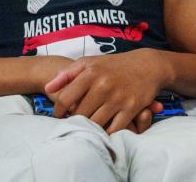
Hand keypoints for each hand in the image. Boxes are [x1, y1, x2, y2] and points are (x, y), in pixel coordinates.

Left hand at [44, 49, 164, 133]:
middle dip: (74, 121)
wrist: (147, 65)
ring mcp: (118, 97)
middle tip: (72, 123)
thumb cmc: (114, 65)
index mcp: (90, 73)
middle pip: (79, 114)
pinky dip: (107, 133)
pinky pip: (114, 128)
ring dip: (89, 128)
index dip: (58, 111)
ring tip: (86, 128)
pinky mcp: (131, 108)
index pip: (65, 99)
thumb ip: (67, 74)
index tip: (58, 116)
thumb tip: (47, 87)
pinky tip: (103, 131)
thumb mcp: (90, 62)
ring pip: (95, 123)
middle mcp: (103, 85)